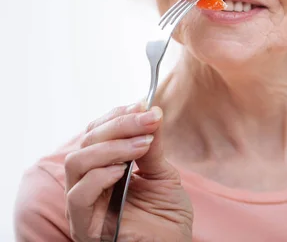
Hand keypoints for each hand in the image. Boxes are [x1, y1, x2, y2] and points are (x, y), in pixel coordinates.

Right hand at [64, 103, 192, 241]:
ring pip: (76, 163)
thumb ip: (154, 146)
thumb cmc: (167, 216)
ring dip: (111, 146)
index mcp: (102, 170)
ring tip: (141, 145)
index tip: (142, 104)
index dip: (116, 116)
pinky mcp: (85, 226)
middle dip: (118, 125)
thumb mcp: (163, 174)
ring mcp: (84, 206)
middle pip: (86, 143)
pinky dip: (98, 177)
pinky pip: (78, 196)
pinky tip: (123, 170)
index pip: (96, 134)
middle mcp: (88, 185)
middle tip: (148, 119)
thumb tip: (152, 111)